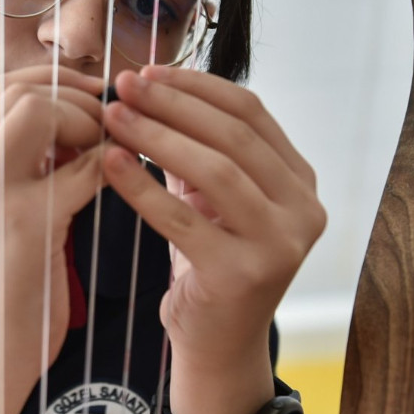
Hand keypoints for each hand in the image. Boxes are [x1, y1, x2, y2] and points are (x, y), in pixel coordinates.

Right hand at [0, 66, 107, 413]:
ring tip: (107, 150)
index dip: (47, 83)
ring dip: (87, 122)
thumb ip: (6, 170)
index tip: (85, 98)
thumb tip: (66, 125)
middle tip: (106, 122)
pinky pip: (82, 168)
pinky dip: (108, 165)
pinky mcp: (25, 226)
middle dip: (72, 96)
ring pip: (40, 112)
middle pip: (17, 92)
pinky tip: (118, 180)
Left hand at [101, 66, 324, 413]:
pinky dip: (143, 187)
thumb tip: (150, 84)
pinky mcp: (244, 275)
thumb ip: (197, 144)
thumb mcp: (213, 195)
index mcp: (299, 179)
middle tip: (124, 86)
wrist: (216, 343)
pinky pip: (184, 219)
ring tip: (114, 118)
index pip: (251, 112)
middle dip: (173, 104)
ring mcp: (280, 244)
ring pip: (216, 171)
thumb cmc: (210, 259)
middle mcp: (302, 209)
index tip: (148, 71)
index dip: (197, 86)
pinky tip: (111, 164)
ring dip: (157, 137)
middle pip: (234, 135)